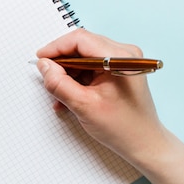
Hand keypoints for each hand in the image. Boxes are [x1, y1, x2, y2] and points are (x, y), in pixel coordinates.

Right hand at [36, 29, 167, 164]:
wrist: (143, 143)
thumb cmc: (123, 127)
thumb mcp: (83, 106)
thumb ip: (59, 84)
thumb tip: (44, 66)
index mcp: (119, 57)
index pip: (80, 39)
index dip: (56, 48)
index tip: (41, 59)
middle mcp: (123, 54)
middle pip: (82, 46)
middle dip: (61, 62)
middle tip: (48, 77)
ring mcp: (122, 61)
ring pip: (84, 57)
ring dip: (68, 74)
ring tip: (59, 95)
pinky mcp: (118, 70)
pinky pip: (91, 67)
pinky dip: (78, 79)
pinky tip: (70, 96)